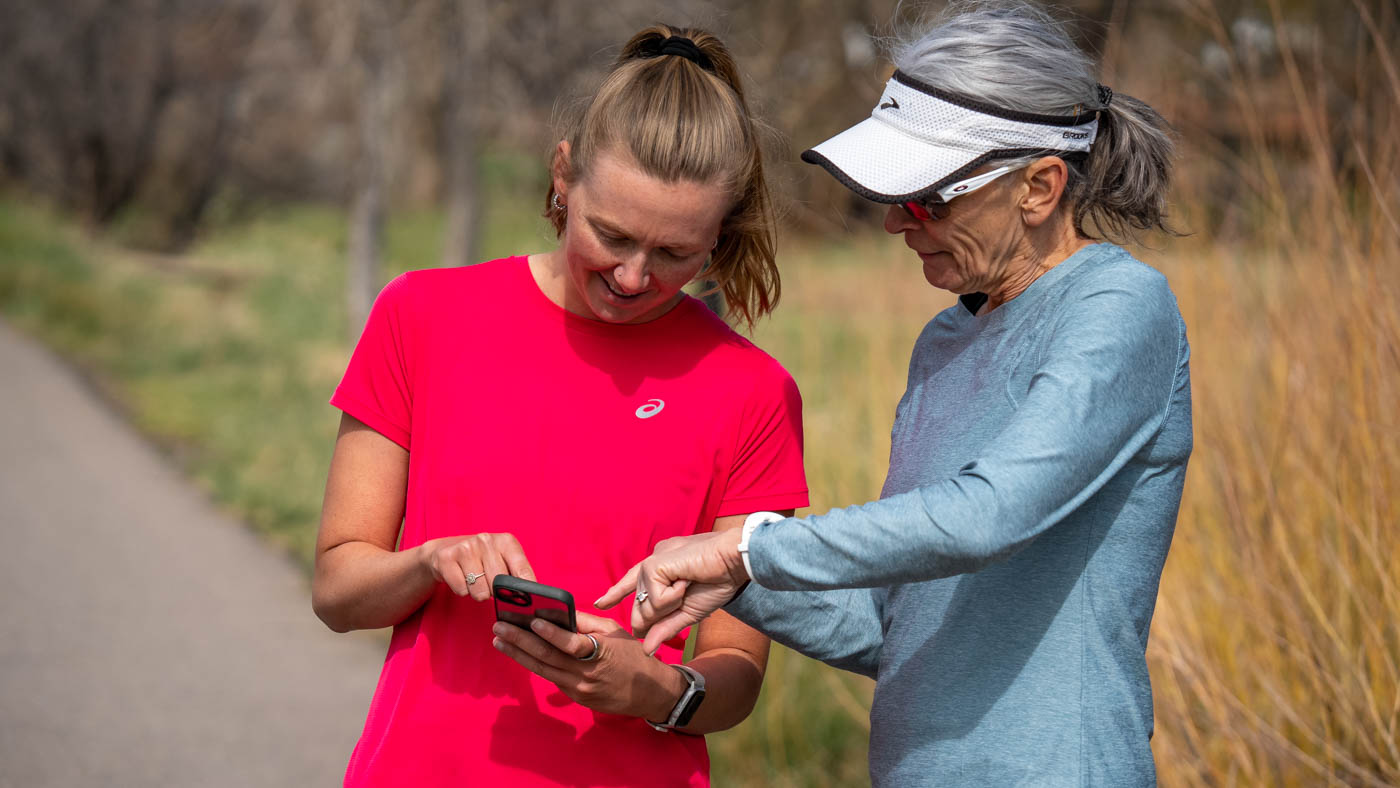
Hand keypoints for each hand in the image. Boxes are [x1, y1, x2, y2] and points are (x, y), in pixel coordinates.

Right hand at [417, 533, 535, 601]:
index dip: (523, 591)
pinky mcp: (446, 558)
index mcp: (506, 542)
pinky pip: (461, 590)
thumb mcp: (502, 561)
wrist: (445, 551)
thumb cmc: (482, 560)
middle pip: (499, 585)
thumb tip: (532, 598)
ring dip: (478, 593)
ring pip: (480, 591)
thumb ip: (517, 576)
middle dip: (495, 593)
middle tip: (490, 586)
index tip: (525, 601)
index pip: (522, 572)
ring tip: (475, 581)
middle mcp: (486, 540)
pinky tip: (461, 578)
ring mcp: (466, 548)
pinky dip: (462, 591)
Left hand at [491, 612, 685, 719]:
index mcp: (601, 654)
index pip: (572, 644)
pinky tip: (519, 652)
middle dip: (521, 641)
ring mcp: (580, 690)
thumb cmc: (632, 655)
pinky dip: (535, 664)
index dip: (552, 634)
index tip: (532, 621)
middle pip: (549, 657)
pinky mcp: (576, 698)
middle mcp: (587, 675)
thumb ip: (586, 622)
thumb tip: (559, 611)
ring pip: (544, 670)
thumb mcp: (615, 632)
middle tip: (500, 627)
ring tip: (500, 640)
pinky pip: (552, 678)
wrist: (648, 692)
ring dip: (519, 654)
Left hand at [595, 529, 747, 654]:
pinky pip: (655, 601)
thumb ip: (666, 629)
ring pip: (647, 608)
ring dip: (671, 605)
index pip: (632, 584)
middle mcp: (651, 565)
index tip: (602, 603)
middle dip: (660, 614)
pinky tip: (686, 581)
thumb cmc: (717, 582)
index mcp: (660, 569)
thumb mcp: (688, 612)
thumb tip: (646, 649)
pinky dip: (674, 597)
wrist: (734, 561)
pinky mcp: (653, 565)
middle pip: (640, 608)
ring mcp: (650, 564)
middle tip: (686, 593)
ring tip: (689, 584)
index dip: (616, 594)